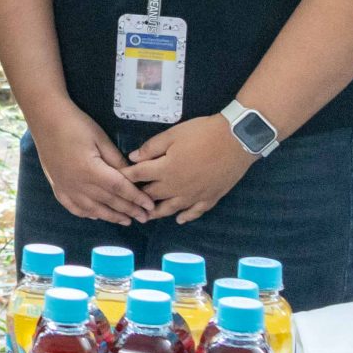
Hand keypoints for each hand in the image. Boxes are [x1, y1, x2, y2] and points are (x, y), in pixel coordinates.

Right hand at [31, 104, 154, 225]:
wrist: (45, 119)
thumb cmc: (75, 125)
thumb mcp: (100, 138)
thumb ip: (116, 160)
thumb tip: (132, 176)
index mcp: (91, 171)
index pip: (120, 189)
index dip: (136, 199)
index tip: (149, 206)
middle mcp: (78, 184)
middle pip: (109, 202)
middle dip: (129, 211)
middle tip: (144, 218)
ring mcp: (66, 188)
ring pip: (93, 209)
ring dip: (111, 216)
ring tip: (126, 221)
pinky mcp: (57, 187)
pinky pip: (74, 207)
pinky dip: (87, 214)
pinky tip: (96, 215)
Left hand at [125, 115, 258, 224]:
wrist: (236, 140)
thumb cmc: (202, 133)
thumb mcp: (173, 135)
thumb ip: (151, 148)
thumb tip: (133, 158)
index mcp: (164, 170)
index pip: (138, 175)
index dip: (126, 176)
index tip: (115, 179)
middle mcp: (176, 187)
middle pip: (151, 196)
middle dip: (138, 198)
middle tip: (128, 203)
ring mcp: (193, 196)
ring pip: (170, 209)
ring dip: (157, 213)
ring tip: (147, 216)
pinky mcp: (210, 198)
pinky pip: (195, 212)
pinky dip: (186, 217)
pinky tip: (180, 219)